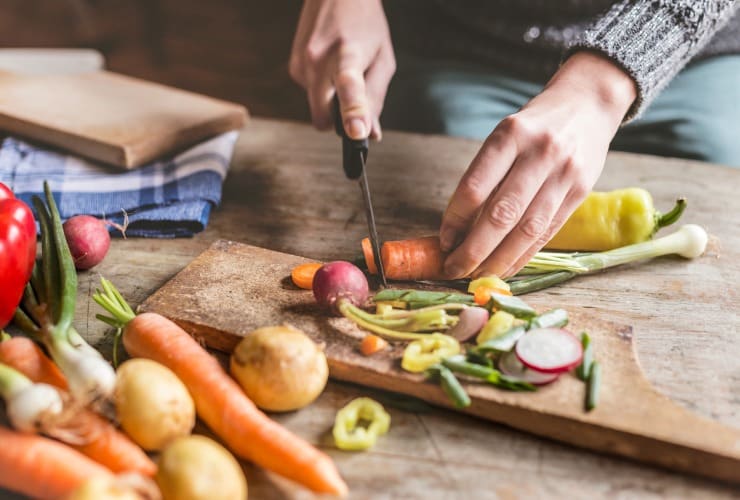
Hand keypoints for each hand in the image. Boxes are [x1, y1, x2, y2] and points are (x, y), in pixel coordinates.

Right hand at [289, 0, 394, 139]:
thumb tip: (371, 134)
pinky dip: (323, 90)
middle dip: (337, 122)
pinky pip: (311, 96)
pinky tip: (330, 66)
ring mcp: (301, 64)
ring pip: (317, 108)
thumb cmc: (365, 25)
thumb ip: (376, 98)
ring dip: (332, 100)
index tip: (356, 132)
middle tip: (356, 105)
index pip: (348, 86)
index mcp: (347, 54)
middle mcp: (318, 60)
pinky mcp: (293, 68)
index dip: (353, 112)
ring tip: (343, 70)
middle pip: (322, 117)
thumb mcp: (383, 59)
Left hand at [439, 52, 636, 278]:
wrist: (588, 104)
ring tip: (477, 275)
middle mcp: (540, 153)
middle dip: (473, 250)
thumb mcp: (505, 136)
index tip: (443, 241)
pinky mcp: (581, 191)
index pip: (475, 187)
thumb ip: (486, 176)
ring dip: (498, 260)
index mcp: (511, 134)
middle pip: (501, 214)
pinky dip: (523, 255)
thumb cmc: (534, 125)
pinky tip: (506, 267)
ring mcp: (564, 173)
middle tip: (454, 269)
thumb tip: (458, 229)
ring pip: (527, 230)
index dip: (455, 220)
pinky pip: (547, 233)